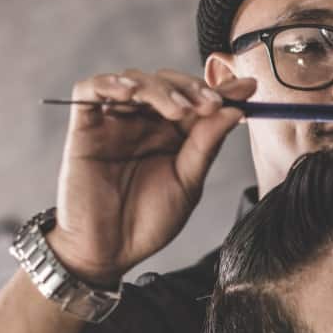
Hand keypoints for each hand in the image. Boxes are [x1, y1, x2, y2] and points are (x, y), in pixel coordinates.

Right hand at [50, 69, 256, 283]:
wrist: (110, 252)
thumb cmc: (148, 222)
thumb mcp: (188, 182)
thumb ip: (207, 144)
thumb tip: (235, 111)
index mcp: (172, 135)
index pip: (196, 100)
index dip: (221, 90)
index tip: (248, 88)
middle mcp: (144, 123)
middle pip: (167, 82)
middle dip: (191, 88)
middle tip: (209, 105)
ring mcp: (114, 122)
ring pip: (135, 80)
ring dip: (161, 88)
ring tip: (180, 109)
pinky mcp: (84, 127)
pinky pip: (89, 89)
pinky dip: (110, 83)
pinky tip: (131, 92)